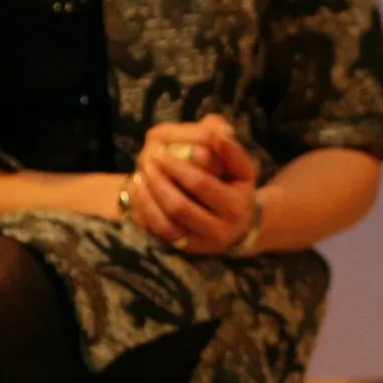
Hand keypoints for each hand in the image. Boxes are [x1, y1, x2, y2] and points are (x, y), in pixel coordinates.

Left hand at [127, 116, 259, 254]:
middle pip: (179, 206)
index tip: (161, 152)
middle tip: (147, 162)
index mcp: (236, 206)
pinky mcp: (183, 249)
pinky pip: (158, 232)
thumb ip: (232, 150)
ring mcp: (199, 243)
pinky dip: (145, 211)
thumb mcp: (242, 169)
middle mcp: (220, 230)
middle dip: (159, 183)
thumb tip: (219, 134)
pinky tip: (140, 192)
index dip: (177, 167)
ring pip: (165, 223)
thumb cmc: (236, 188)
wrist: (238, 226)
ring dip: (148, 198)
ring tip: (140, 175)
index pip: (200, 184)